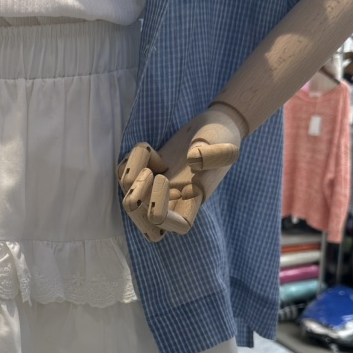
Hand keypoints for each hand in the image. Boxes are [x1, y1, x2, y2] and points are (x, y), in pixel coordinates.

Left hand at [117, 105, 244, 240]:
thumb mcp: (228, 146)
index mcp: (194, 201)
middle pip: (148, 227)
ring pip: (131, 202)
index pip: (178, 225)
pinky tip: (148, 149)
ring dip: (131, 177)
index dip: (162, 212)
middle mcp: (173, 200)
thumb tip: (193, 161)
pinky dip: (128, 164)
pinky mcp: (146, 173)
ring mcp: (157, 189)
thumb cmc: (223, 139)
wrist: (211, 125)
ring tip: (147, 151)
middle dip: (138, 205)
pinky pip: (125, 179)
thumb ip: (217, 155)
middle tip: (147, 174)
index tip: (163, 179)